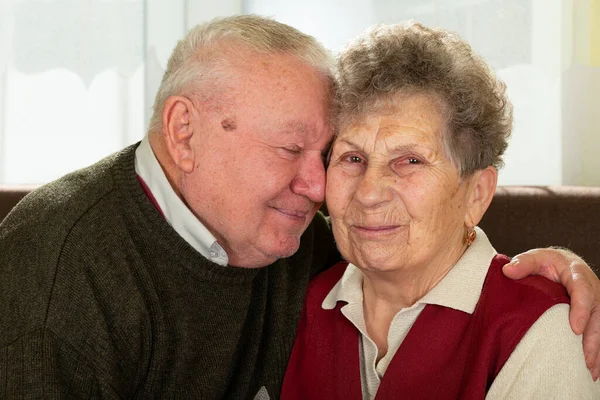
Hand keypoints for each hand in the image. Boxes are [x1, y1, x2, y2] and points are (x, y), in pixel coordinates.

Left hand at [502, 247, 599, 378]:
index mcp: (578, 274)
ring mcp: (595, 304)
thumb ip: (524, 263)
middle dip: (592, 338)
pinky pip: (597, 333)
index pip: (583, 291)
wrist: (561, 264)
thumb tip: (508, 271)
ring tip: (589, 370)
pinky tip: (591, 369)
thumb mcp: (536, 257)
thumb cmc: (548, 263)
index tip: (574, 328)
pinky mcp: (593, 315)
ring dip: (596, 350)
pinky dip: (596, 352)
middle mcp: (592, 289)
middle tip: (585, 359)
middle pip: (597, 315)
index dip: (580, 310)